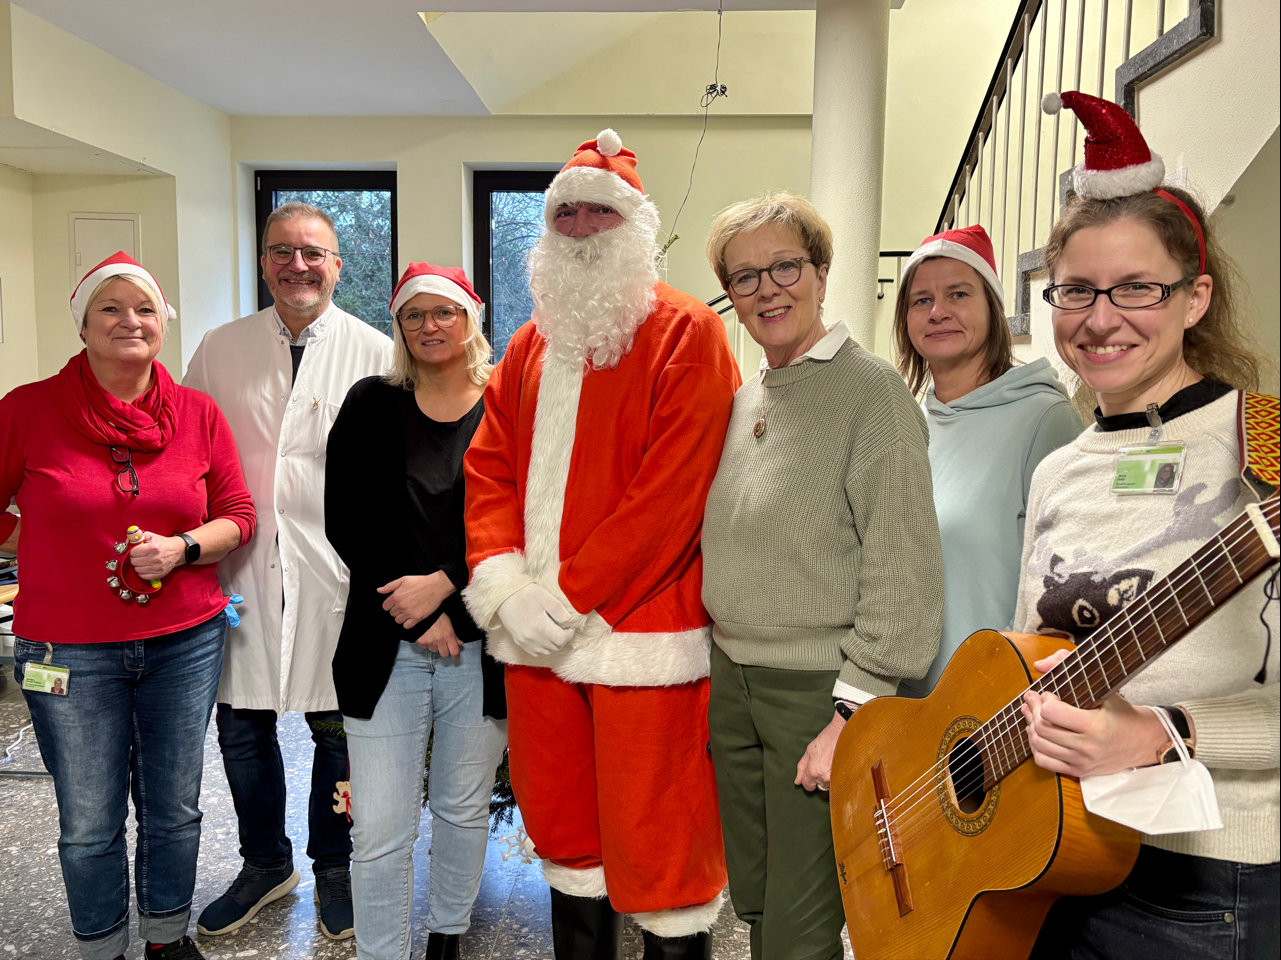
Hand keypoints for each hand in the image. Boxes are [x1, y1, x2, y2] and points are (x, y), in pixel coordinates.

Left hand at [128, 532, 184, 580]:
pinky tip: (145, 567)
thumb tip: (129, 540)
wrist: (178, 551)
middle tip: (139, 556)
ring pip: (137, 569)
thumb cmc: (163, 543)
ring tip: (142, 561)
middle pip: (134, 562)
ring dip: (138, 565)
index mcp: (152, 548)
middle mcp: (155, 558)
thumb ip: (140, 536)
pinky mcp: (159, 574)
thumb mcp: (152, 536)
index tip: (136, 550)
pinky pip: (144, 576)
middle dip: (134, 558)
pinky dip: (142, 572)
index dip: (133, 551)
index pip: (133, 552)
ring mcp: (157, 568)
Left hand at [378, 572, 454, 629]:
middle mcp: (401, 605)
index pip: (385, 607)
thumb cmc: (420, 582)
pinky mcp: (417, 618)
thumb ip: (390, 586)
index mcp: (396, 596)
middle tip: (404, 606)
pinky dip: (408, 623)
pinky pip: (406, 626)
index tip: (396, 603)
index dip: (390, 605)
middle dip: (396, 610)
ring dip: (402, 617)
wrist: (436, 586)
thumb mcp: (403, 579)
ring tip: (408, 612)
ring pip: (398, 620)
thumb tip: (379, 590)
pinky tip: (411, 618)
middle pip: (392, 614)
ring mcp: (409, 612)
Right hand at [418, 612, 461, 658]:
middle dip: (445, 651)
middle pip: (444, 654)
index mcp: (448, 636)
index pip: (454, 651)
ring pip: (434, 651)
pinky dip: (427, 644)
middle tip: (443, 645)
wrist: (423, 613)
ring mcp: (430, 642)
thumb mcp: (449, 624)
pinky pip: (426, 648)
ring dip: (435, 647)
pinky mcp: (421, 642)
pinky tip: (427, 637)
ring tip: (434, 638)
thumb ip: (454, 635)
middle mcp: (440, 641)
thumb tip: (460, 644)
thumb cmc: (438, 616)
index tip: (455, 657)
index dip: (456, 656)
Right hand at [497, 583, 575, 656]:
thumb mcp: (545, 597)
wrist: (503, 596)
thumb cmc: (525, 594)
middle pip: (554, 647)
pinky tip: (544, 638)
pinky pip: (534, 652)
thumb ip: (558, 610)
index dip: (569, 635)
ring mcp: (524, 642)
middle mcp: (532, 638)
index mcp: (540, 627)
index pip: (561, 640)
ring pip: (545, 651)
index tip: (570, 628)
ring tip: (555, 634)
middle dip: (562, 640)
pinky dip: (543, 648)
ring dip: (553, 645)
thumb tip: (568, 621)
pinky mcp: (518, 641)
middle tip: (564, 630)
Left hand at [796, 709, 849, 791]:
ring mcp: (835, 777)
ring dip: (828, 778)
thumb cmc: (825, 740)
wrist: (841, 733)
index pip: (808, 786)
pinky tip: (836, 766)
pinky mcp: (844, 775)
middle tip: (822, 767)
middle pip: (819, 787)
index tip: (811, 775)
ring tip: (830, 765)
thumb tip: (797, 781)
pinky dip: (836, 776)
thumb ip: (801, 767)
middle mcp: (823, 776)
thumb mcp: (808, 751)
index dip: (808, 781)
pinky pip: (837, 781)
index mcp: (812, 771)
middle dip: (819, 780)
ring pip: (829, 785)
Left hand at [1021, 651, 1168, 776]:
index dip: (1045, 700)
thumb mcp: (1104, 687)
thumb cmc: (1121, 712)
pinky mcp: (1078, 771)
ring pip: (1039, 744)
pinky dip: (1036, 746)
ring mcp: (1081, 761)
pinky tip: (1039, 734)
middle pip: (1042, 728)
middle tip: (1034, 699)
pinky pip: (1044, 761)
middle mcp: (1087, 747)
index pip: (1052, 713)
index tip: (1049, 694)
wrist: (1142, 741)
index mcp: (1095, 726)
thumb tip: (1038, 665)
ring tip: (1033, 713)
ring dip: (1031, 726)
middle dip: (1034, 710)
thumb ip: (1069, 665)